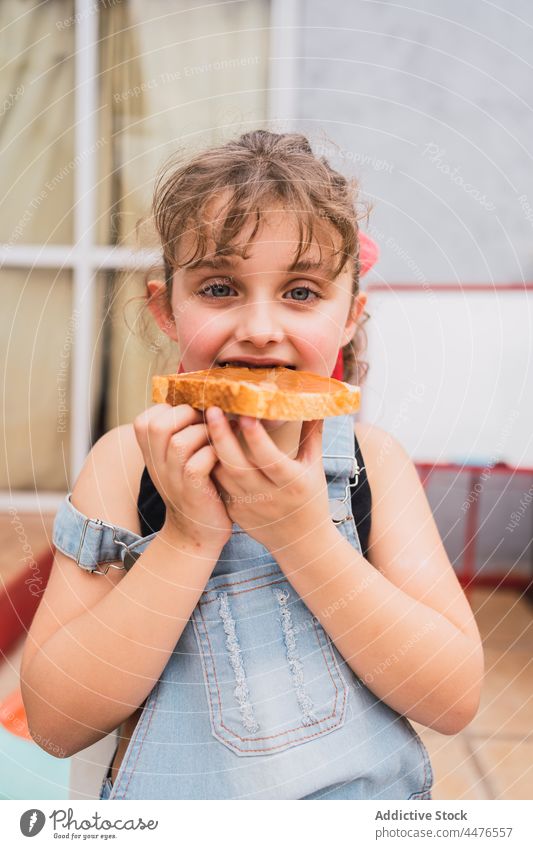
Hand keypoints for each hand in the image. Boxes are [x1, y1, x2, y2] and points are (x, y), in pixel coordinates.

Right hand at [133, 404, 232, 551]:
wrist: (197, 532)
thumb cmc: (197, 486)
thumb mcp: (180, 458)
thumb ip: (183, 431)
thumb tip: (206, 397)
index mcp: (150, 453)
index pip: (146, 419)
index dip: (173, 410)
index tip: (192, 416)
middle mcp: (156, 465)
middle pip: (158, 425)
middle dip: (188, 417)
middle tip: (208, 422)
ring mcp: (172, 479)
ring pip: (180, 442)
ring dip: (205, 435)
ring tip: (219, 438)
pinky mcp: (192, 492)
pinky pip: (198, 463)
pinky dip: (213, 455)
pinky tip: (222, 458)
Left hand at [205, 407, 329, 550]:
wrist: (301, 543)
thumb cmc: (310, 500)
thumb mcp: (315, 468)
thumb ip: (312, 436)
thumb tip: (316, 402)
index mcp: (292, 483)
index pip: (270, 459)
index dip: (257, 438)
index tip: (244, 414)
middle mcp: (268, 496)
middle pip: (239, 466)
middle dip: (222, 436)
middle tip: (213, 410)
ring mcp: (248, 506)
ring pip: (222, 475)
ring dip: (211, 448)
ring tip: (204, 421)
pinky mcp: (235, 511)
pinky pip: (218, 485)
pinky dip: (210, 465)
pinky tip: (204, 444)